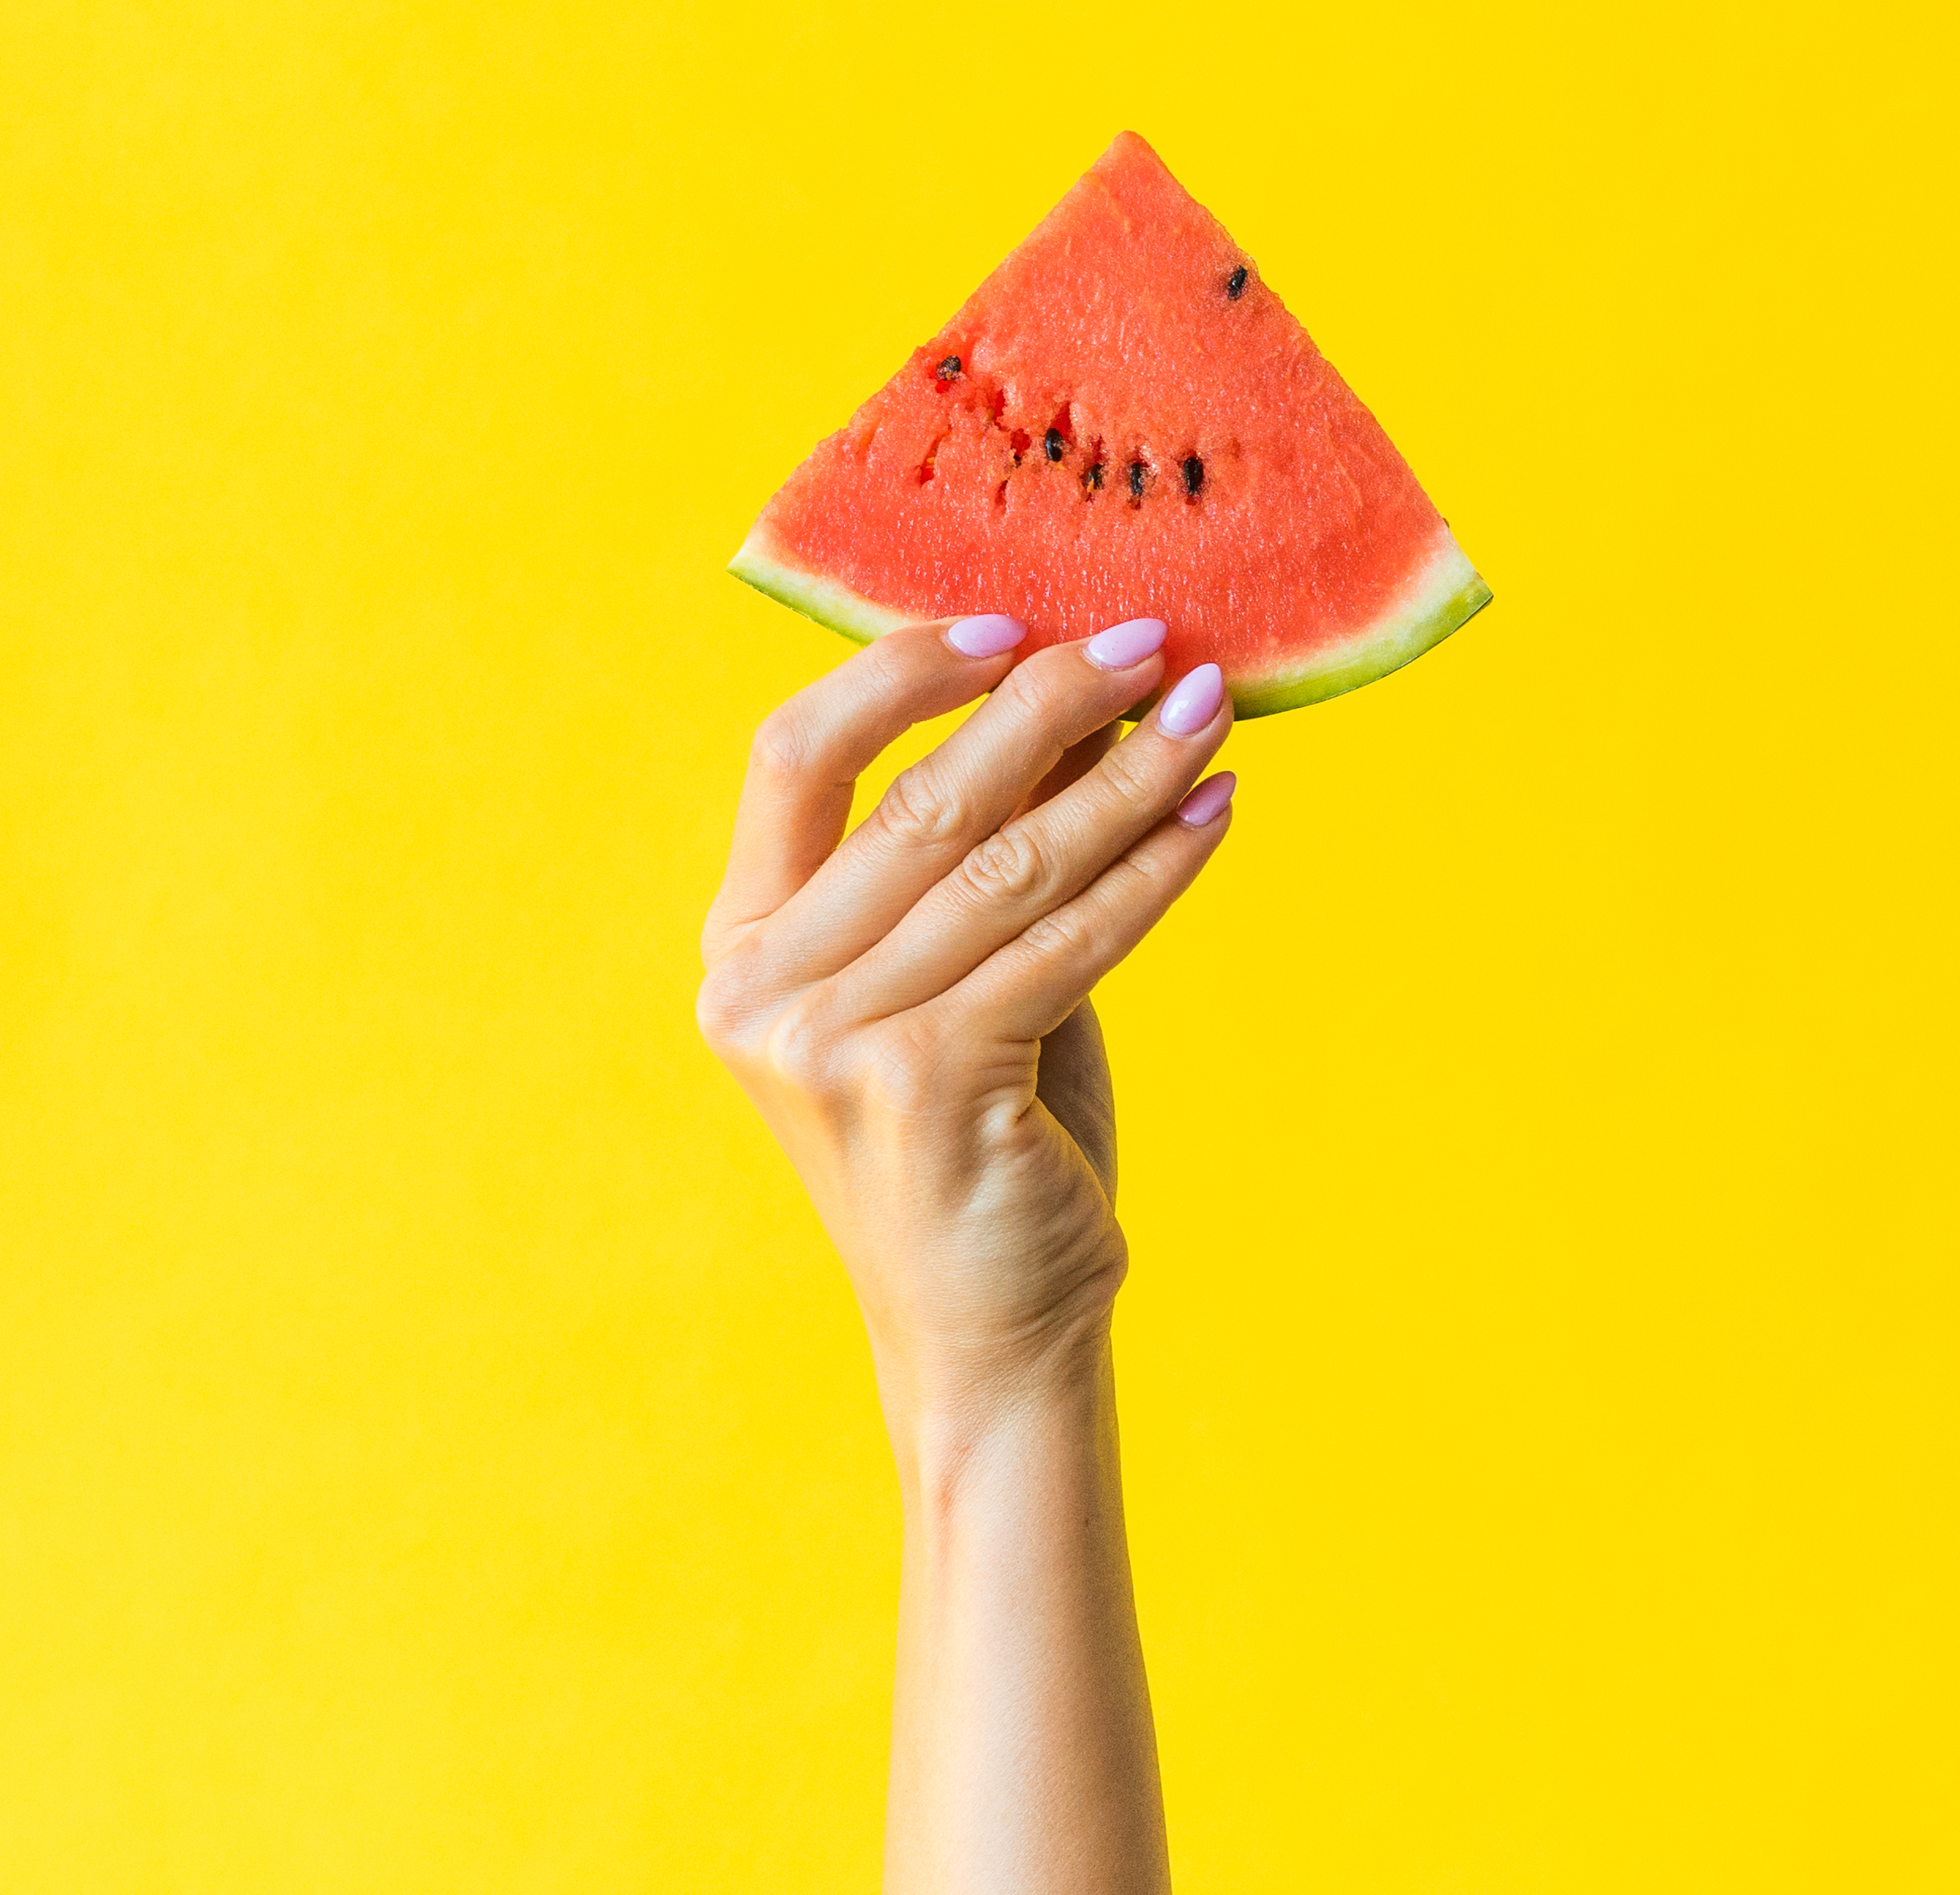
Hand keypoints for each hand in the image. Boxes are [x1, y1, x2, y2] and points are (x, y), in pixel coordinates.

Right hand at [697, 614, 1238, 1453]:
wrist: (995, 1339)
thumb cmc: (985, 1141)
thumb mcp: (966, 974)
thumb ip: (987, 848)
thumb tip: (1076, 684)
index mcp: (743, 948)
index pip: (792, 753)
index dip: (900, 670)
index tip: (1016, 619)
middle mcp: (763, 990)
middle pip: (918, 794)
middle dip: (1052, 700)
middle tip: (1159, 642)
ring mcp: (831, 1042)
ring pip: (1009, 860)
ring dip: (1128, 774)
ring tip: (1211, 713)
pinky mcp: (923, 1085)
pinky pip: (1067, 940)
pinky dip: (1155, 868)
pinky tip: (1216, 814)